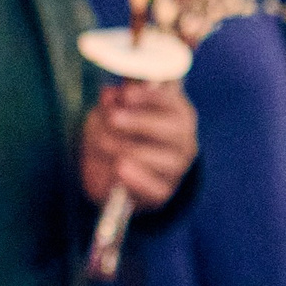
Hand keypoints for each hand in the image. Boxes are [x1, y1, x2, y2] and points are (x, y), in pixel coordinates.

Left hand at [81, 80, 196, 207]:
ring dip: (129, 148)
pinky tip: (120, 167)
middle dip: (141, 121)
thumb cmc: (116, 132)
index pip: (172, 101)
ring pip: (165, 160)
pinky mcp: (162, 191)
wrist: (109, 172)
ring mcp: (176, 167)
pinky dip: (137, 178)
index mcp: (176, 113)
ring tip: (102, 143)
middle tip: (113, 117)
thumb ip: (112, 102)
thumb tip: (110, 95)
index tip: (126, 93)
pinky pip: (156, 188)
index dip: (149, 95)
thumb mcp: (109, 111)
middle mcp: (183, 140)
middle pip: (174, 129)